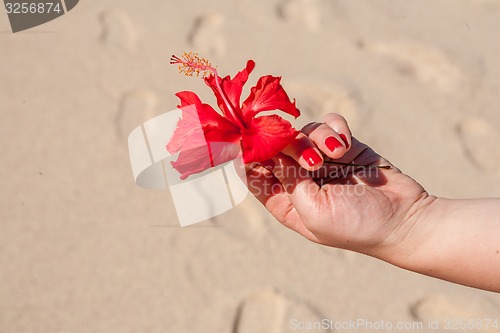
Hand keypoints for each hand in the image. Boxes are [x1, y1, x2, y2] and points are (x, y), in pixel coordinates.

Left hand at [246, 113, 431, 258]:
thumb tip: (269, 151)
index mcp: (284, 201)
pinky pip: (326, 124)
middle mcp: (298, 179)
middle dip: (287, 144)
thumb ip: (288, 181)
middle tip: (311, 158)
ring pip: (300, 131)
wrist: (406, 218)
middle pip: (274, 146)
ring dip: (315, 137)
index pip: (253, 172)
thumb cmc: (357, 225)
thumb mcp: (314, 212)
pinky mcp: (341, 145)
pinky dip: (334, 128)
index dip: (247, 153)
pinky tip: (345, 144)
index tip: (247, 136)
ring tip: (336, 153)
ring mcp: (320, 160)